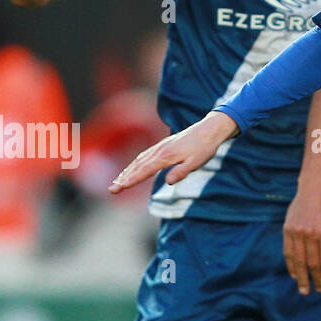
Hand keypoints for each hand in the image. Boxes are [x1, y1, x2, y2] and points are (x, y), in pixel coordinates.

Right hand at [109, 112, 236, 193]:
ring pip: (139, 160)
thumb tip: (168, 181)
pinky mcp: (162, 147)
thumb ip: (182, 171)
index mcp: (166, 156)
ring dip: (127, 171)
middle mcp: (160, 151)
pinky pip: (144, 156)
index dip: (131, 180)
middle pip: (138, 166)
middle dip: (124, 178)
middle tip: (112, 190)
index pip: (145, 170)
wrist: (209, 130)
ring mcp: (160, 148)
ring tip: (117, 182)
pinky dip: (135, 164)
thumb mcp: (197, 162)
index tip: (120, 187)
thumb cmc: (204, 148)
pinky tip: (132, 169)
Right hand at [282, 188, 320, 293]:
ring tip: (304, 290)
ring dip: (302, 278)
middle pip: (313, 264)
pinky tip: (294, 275)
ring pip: (299, 261)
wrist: (314, 190)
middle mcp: (311, 233)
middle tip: (318, 291)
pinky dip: (291, 266)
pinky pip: (288, 252)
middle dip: (316, 280)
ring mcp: (297, 231)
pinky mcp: (287, 229)